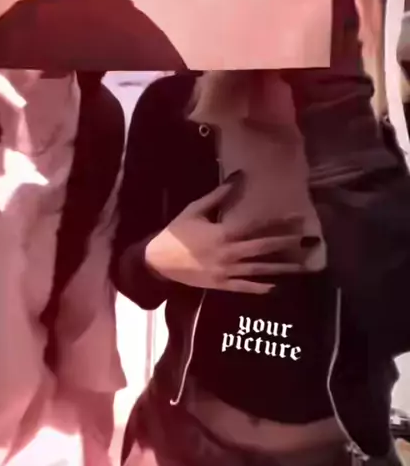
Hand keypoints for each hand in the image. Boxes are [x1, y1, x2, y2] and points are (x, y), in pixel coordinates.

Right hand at [145, 182, 306, 293]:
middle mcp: (228, 253)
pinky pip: (244, 287)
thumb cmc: (177, 232)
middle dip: (286, 243)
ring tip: (301, 266)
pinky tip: (276, 288)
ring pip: (259, 270)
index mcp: (223, 233)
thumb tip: (238, 177)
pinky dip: (260, 288)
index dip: (278, 222)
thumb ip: (218, 196)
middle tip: (307, 240)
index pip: (256, 226)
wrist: (159, 261)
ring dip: (281, 268)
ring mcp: (226, 272)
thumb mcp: (195, 209)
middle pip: (263, 248)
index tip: (297, 217)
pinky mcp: (221, 285)